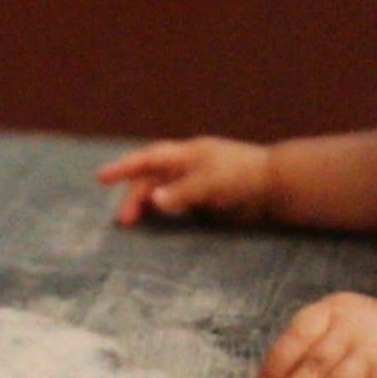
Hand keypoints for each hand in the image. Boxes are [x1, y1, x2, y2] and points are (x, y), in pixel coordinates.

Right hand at [95, 137, 273, 225]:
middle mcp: (185, 166)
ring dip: (145, 205)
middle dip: (133, 196)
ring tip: (132, 223)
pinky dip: (162, 212)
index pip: (147, 159)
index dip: (123, 167)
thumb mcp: (212, 182)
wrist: (276, 186)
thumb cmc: (245, 175)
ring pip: (160, 192)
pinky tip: (155, 223)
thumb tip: (152, 200)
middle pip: (151, 179)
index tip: (100, 178)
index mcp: (185, 154)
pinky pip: (175, 204)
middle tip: (123, 220)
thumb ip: (183, 191)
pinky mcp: (203, 199)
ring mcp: (193, 182)